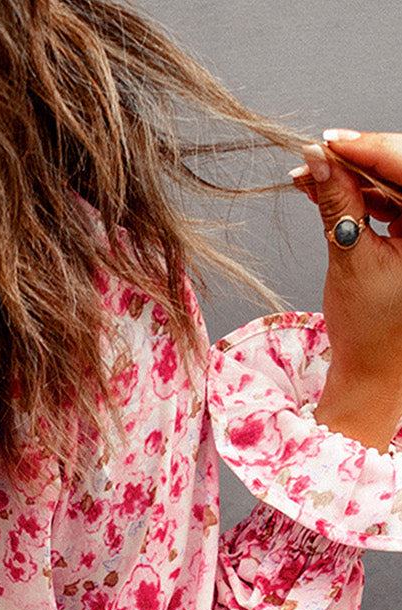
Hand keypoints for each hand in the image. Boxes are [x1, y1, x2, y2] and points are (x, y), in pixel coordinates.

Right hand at [290, 131, 401, 450]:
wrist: (374, 373)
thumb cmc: (370, 332)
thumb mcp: (350, 261)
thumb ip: (337, 205)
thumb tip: (315, 159)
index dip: (368, 150)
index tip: (327, 143)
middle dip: (357, 160)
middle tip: (313, 157)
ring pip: (395, 181)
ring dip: (353, 177)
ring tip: (309, 179)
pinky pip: (392, 199)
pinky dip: (360, 194)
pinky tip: (327, 192)